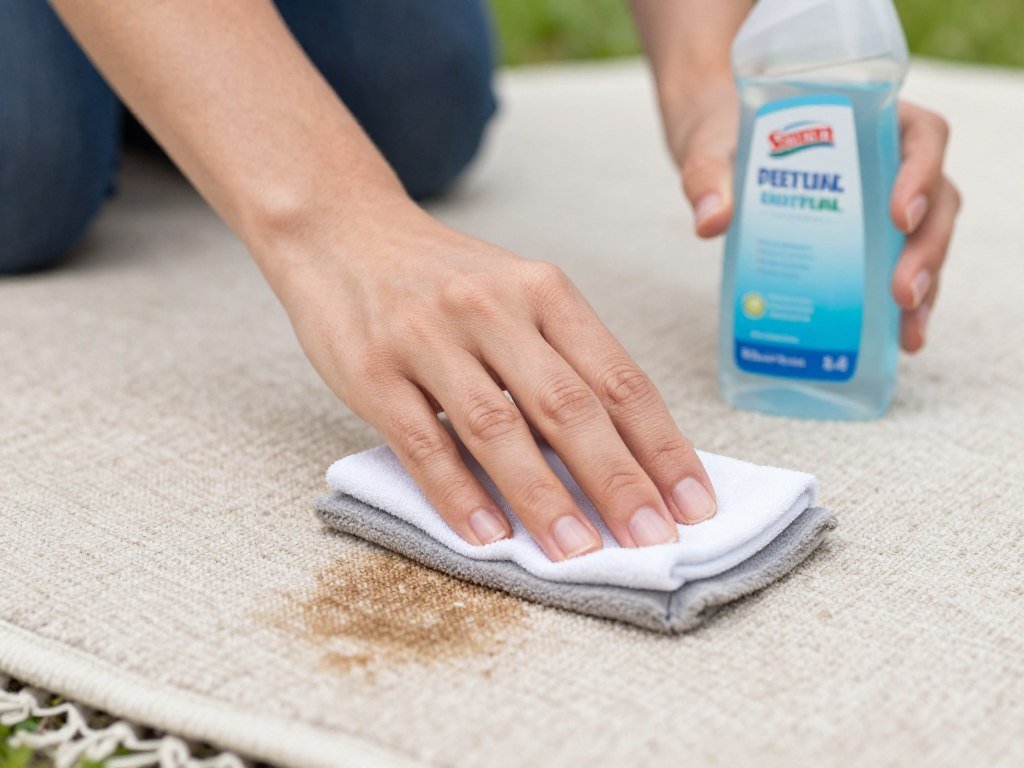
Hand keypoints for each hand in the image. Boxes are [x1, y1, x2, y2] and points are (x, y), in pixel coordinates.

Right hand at [280, 206, 716, 560]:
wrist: (342, 233)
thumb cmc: (442, 280)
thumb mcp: (515, 295)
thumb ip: (561, 362)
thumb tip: (621, 458)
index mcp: (544, 291)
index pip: (619, 378)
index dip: (662, 447)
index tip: (694, 505)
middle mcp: (493, 308)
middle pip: (568, 406)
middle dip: (618, 481)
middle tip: (652, 543)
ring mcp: (429, 338)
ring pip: (497, 428)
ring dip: (543, 497)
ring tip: (577, 554)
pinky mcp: (373, 370)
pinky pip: (422, 442)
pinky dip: (458, 494)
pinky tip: (487, 535)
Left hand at [667, 82, 960, 352]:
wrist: (718, 153)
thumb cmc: (725, 138)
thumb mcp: (710, 148)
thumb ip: (708, 175)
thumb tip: (710, 222)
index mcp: (870, 120)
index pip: (922, 136)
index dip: (922, 175)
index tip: (901, 215)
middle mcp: (890, 161)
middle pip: (936, 199)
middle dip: (926, 249)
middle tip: (902, 293)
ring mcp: (885, 203)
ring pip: (926, 240)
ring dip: (925, 286)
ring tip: (908, 333)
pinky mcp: (869, 241)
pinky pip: (899, 268)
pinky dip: (903, 305)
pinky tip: (899, 340)